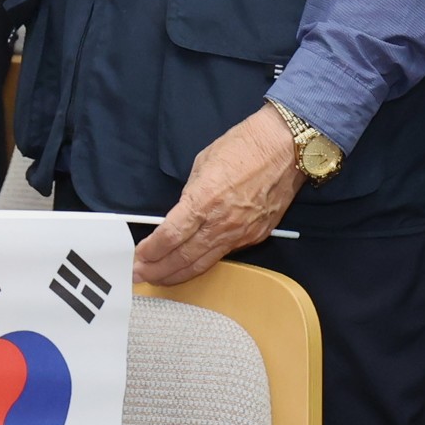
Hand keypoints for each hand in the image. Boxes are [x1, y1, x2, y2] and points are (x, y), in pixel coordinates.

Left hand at [135, 106, 303, 283]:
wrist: (287, 146)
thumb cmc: (245, 145)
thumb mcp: (204, 163)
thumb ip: (191, 194)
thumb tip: (182, 213)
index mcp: (204, 200)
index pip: (169, 237)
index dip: (150, 252)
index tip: (137, 257)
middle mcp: (221, 222)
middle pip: (182, 258)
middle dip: (157, 270)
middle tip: (139, 275)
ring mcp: (240, 233)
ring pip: (203, 264)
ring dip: (178, 274)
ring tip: (160, 279)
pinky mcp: (256, 236)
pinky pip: (224, 254)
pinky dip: (204, 262)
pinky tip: (192, 264)